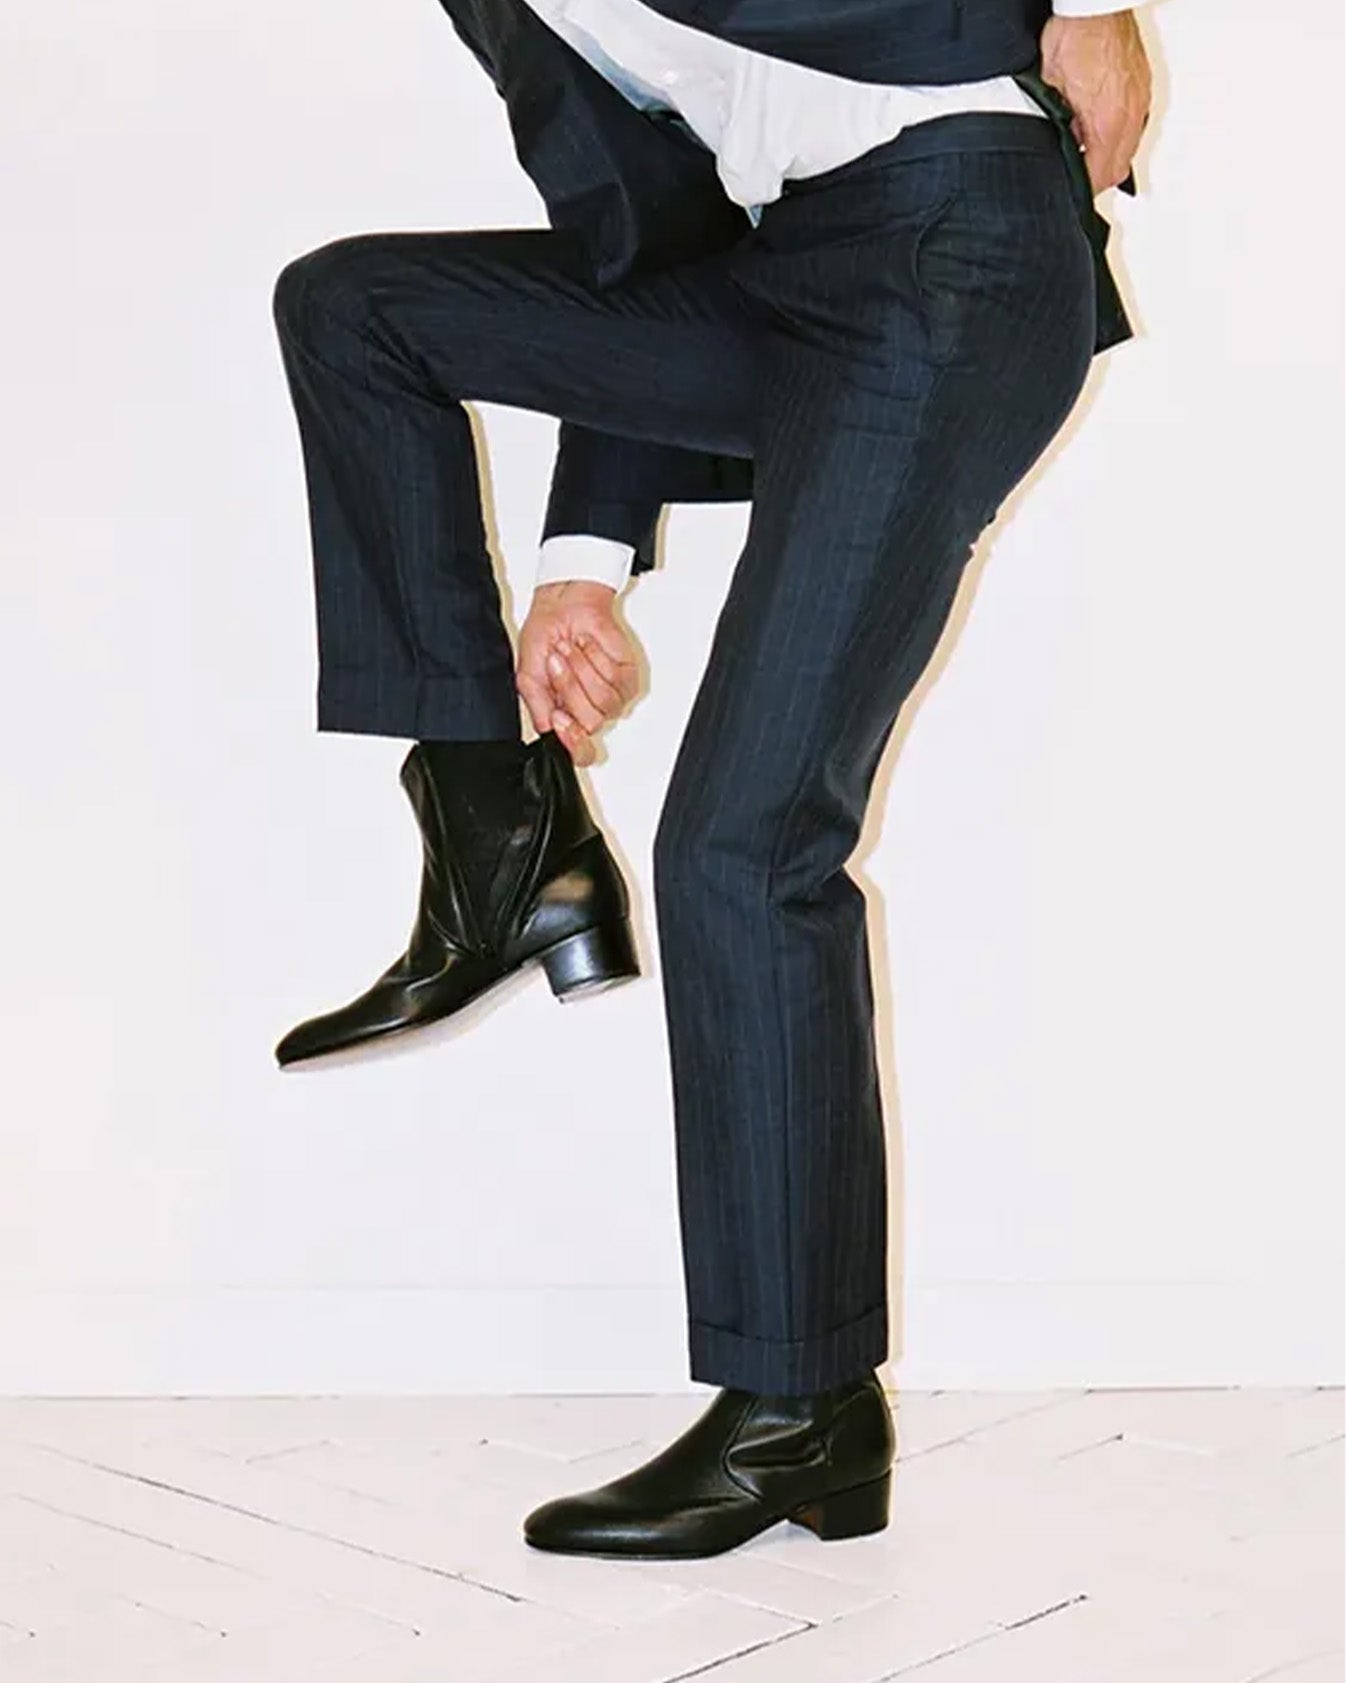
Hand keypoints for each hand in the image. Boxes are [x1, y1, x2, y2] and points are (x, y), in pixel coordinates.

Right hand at [516, 580, 640, 765]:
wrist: (562, 607)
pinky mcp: (627, 677)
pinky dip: (595, 657)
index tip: (559, 719)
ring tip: (570, 650)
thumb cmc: (545, 639)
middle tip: (556, 663)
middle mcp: (590, 712)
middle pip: (590, 723)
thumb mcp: (528, 680)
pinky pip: (615, 678)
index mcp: (565, 719)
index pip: (579, 752)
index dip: (573, 742)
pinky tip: (587, 645)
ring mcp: (611, 696)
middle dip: (569, 687)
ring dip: (581, 669)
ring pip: (603, 701)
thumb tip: (550, 735)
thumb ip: (539, 712)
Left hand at [1040, 11, 1151, 193]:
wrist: (1096, 4)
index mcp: (1108, 123)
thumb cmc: (1075, 36)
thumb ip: (1060, 127)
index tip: (1072, 192)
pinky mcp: (1143, 86)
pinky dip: (1119, 133)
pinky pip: (1135, 123)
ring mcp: (1141, 100)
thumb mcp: (1051, 91)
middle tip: (1078, 178)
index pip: (1099, 176)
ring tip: (1088, 152)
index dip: (1083, 189)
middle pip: (1118, 168)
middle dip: (1097, 177)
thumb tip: (1063, 148)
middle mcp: (1131, 115)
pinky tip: (1103, 128)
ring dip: (1110, 155)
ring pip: (1128, 147)